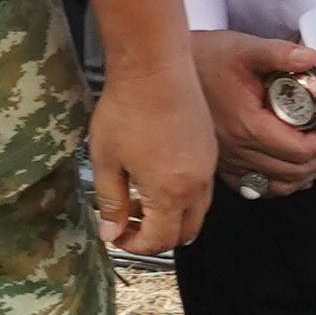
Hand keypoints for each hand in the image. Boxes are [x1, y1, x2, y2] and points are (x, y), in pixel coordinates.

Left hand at [88, 44, 215, 255]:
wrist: (155, 68)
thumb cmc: (129, 109)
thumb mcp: (106, 161)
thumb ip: (110, 202)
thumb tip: (112, 230)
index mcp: (171, 193)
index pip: (159, 241)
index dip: (135, 246)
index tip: (117, 235)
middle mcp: (197, 185)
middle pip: (185, 233)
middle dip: (157, 237)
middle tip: (129, 225)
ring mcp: (207, 166)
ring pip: (197, 211)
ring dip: (171, 217)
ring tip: (140, 200)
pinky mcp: (209, 148)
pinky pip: (202, 188)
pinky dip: (182, 196)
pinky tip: (156, 177)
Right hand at [188, 29, 315, 192]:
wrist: (165, 70)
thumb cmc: (205, 57)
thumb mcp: (244, 48)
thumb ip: (279, 52)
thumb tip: (312, 58)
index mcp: (246, 126)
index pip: (299, 150)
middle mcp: (236, 150)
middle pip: (293, 171)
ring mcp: (227, 160)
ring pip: (277, 185)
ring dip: (305, 172)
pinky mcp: (220, 163)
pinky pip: (256, 187)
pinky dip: (280, 184)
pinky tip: (293, 171)